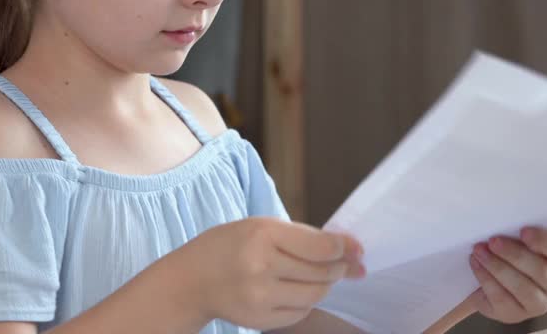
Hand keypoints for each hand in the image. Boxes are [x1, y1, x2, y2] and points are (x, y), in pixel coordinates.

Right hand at [180, 217, 365, 330]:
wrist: (190, 281)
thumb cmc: (228, 247)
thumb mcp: (258, 227)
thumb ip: (302, 237)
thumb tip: (352, 252)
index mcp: (261, 234)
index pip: (320, 247)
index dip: (344, 248)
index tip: (356, 249)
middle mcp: (261, 266)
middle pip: (322, 272)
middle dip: (338, 267)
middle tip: (342, 263)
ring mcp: (260, 296)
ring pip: (315, 295)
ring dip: (323, 285)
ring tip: (315, 275)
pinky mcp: (260, 319)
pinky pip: (300, 313)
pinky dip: (304, 302)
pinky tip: (292, 290)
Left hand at [467, 226, 546, 323]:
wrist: (484, 281)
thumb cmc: (504, 254)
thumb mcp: (512, 239)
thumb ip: (514, 231)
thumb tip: (499, 221)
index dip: (544, 241)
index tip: (523, 231)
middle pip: (541, 271)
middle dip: (514, 255)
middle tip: (493, 241)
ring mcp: (538, 303)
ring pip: (522, 288)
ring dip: (498, 267)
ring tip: (479, 252)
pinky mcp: (515, 314)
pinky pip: (502, 298)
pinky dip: (486, 279)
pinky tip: (476, 264)